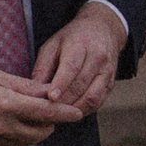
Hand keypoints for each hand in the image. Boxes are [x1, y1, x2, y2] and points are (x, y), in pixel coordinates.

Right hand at [0, 65, 84, 145]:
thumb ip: (27, 87)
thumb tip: (50, 92)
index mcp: (7, 104)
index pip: (47, 113)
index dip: (65, 113)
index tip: (76, 114)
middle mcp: (1, 127)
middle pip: (40, 133)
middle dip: (48, 124)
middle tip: (44, 114)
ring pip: (25, 145)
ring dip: (30, 134)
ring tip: (23, 121)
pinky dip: (14, 143)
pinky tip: (7, 132)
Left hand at [29, 3, 126, 118]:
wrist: (102, 30)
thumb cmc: (73, 38)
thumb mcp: (52, 45)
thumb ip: (43, 67)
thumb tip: (34, 90)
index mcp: (80, 45)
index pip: (71, 67)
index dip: (61, 84)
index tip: (51, 98)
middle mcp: (97, 58)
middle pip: (81, 85)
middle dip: (64, 101)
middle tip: (48, 111)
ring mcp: (107, 71)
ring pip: (92, 97)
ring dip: (74, 109)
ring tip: (58, 115)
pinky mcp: (111, 83)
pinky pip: (99, 102)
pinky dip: (84, 110)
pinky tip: (71, 112)